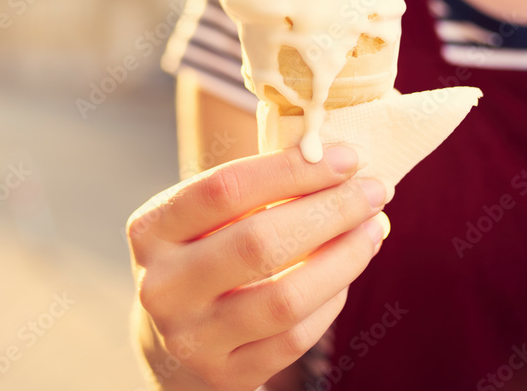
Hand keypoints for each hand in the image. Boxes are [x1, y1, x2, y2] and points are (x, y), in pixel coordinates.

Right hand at [127, 145, 389, 389]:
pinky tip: (348, 273)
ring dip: (344, 258)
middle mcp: (162, 286)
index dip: (291, 169)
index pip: (224, 189)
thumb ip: (256, 190)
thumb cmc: (204, 254)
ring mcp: (191, 338)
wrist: (171, 342)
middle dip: (330, 211)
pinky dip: (332, 300)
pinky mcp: (225, 376)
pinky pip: (295, 338)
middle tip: (375, 191)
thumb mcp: (206, 218)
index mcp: (151, 230)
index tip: (345, 157)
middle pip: (258, 242)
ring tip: (374, 229)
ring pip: (285, 298)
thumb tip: (339, 165)